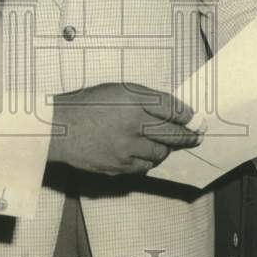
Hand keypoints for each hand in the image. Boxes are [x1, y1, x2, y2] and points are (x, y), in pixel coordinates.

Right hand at [47, 82, 202, 174]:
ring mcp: (126, 150)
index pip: (172, 109)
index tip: (196, 120)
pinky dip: (147, 161)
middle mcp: (133, 126)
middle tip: (197, 137)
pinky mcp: (118, 167)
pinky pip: (143, 167)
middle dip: (188, 137)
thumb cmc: (87, 104)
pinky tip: (143, 154)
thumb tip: (172, 109)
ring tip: (162, 144)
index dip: (188, 116)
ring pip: (159, 154)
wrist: (59, 129)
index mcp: (133, 101)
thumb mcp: (118, 90)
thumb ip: (145, 98)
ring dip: (164, 149)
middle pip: (172, 134)